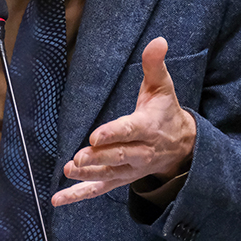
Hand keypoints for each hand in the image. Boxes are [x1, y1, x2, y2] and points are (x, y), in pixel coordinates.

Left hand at [52, 37, 195, 205]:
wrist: (182, 147)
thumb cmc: (166, 112)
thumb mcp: (163, 87)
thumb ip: (155, 65)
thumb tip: (159, 40)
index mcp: (148, 127)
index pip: (130, 131)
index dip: (113, 134)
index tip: (96, 135)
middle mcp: (140, 152)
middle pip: (117, 156)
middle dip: (98, 158)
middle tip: (78, 157)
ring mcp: (129, 169)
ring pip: (107, 174)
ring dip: (87, 175)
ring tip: (69, 171)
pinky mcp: (119, 179)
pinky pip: (98, 190)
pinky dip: (78, 196)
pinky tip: (58, 200)